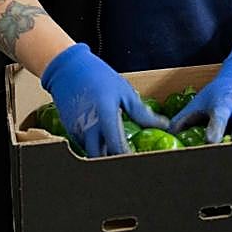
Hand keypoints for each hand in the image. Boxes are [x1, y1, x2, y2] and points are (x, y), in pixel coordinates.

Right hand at [40, 43, 168, 156]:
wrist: (69, 69)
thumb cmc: (98, 77)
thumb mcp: (124, 92)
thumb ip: (141, 112)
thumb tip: (162, 124)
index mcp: (105, 117)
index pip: (117, 147)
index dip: (129, 157)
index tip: (140, 159)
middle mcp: (88, 128)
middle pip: (101, 158)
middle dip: (114, 161)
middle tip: (128, 158)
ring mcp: (77, 132)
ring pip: (92, 154)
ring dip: (104, 155)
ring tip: (118, 151)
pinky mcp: (71, 132)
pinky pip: (85, 146)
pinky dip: (96, 147)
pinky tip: (106, 142)